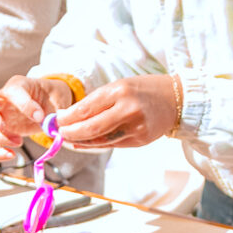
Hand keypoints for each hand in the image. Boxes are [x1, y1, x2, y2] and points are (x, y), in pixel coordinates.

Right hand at [0, 77, 76, 160]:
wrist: (49, 104)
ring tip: (19, 142)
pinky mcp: (2, 133)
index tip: (39, 117)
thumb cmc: (50, 96)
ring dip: (0, 138)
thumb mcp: (58, 98)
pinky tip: (11, 155)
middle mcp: (4, 100)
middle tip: (1, 127)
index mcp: (19, 86)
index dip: (24, 104)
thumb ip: (58, 110)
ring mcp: (1, 117)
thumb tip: (55, 124)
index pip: (14, 91)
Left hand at [54, 75, 180, 149]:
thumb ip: (97, 101)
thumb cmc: (143, 90)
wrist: (175, 100)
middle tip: (59, 134)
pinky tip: (85, 144)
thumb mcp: (120, 86)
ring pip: (101, 140)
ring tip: (69, 140)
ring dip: (81, 142)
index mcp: (120, 91)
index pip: (86, 108)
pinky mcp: (140, 140)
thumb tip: (70, 117)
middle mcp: (128, 109)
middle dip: (70, 133)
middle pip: (91, 128)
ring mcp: (135, 127)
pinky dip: (96, 145)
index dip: (67, 118)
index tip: (57, 121)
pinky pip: (113, 145)